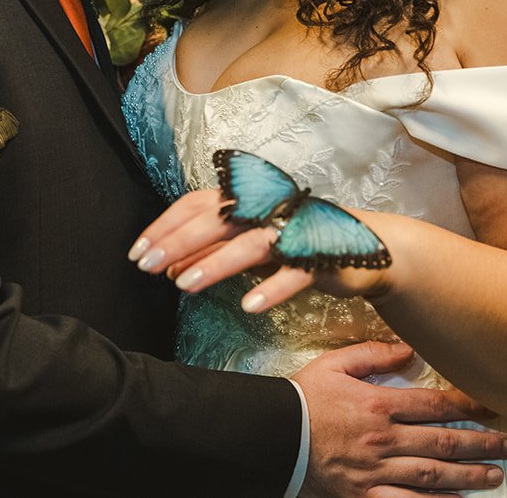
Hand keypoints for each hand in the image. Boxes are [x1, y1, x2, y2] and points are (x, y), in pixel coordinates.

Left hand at [130, 189, 393, 310]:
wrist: (368, 248)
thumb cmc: (299, 243)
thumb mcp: (250, 245)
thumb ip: (213, 251)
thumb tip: (169, 267)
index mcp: (251, 200)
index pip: (199, 203)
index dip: (166, 225)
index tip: (138, 251)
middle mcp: (271, 208)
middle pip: (218, 218)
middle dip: (179, 241)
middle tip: (148, 266)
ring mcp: (297, 230)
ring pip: (251, 243)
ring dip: (216, 262)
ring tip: (186, 284)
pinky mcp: (323, 255)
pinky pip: (295, 273)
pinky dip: (272, 288)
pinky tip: (249, 306)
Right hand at [295, 341, 506, 496]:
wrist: (272, 435)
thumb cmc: (302, 399)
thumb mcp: (335, 364)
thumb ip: (374, 354)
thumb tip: (409, 350)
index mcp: (379, 406)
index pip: (435, 405)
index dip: (469, 405)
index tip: (493, 405)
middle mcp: (383, 440)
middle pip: (443, 442)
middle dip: (481, 443)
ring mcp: (376, 472)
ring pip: (432, 475)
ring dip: (468, 475)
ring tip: (494, 476)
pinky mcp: (364, 496)